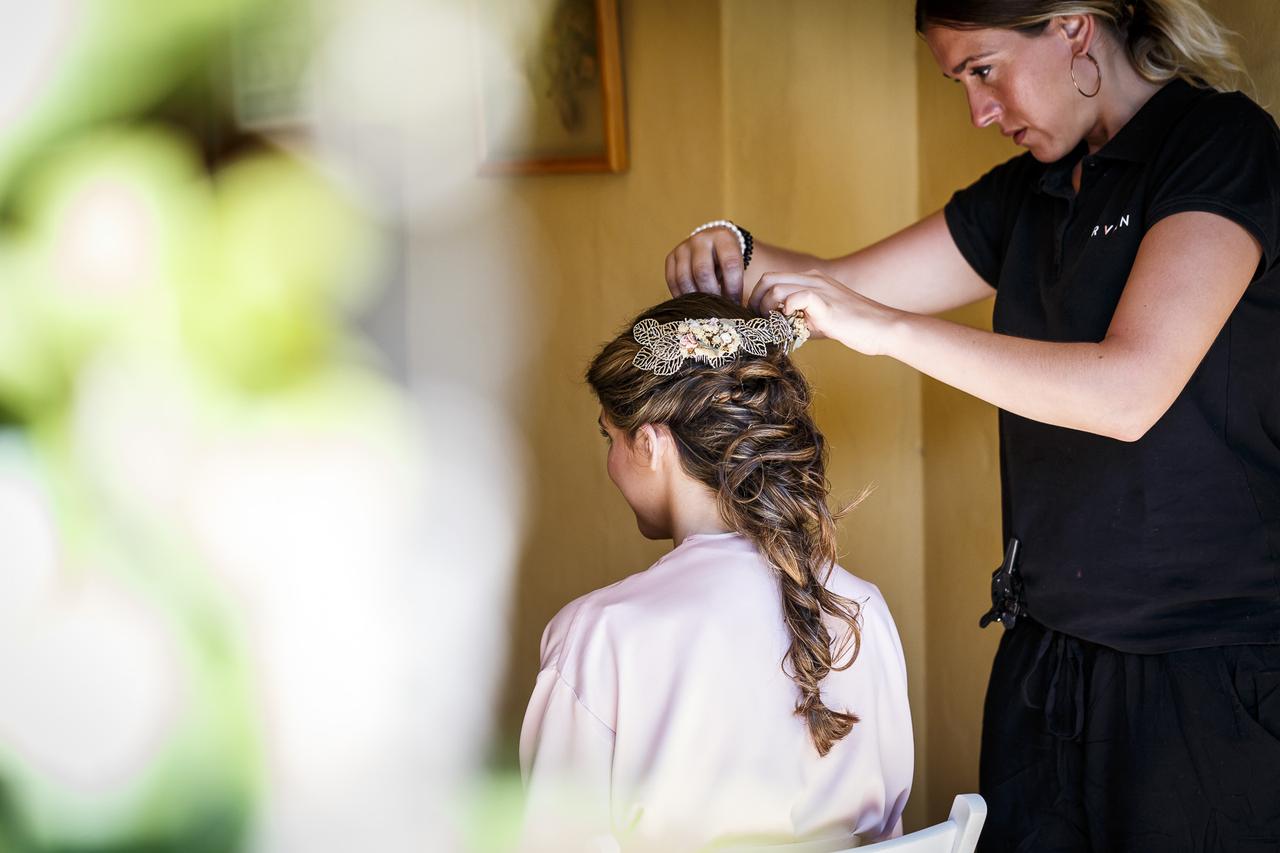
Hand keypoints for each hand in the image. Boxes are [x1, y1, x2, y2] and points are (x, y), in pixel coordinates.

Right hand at [665, 226, 744, 302]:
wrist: (711, 244)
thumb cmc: (727, 258)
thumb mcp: (738, 262)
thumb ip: (736, 281)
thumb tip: (733, 309)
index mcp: (723, 237)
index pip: (729, 264)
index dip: (733, 287)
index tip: (735, 303)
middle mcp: (701, 239)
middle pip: (703, 271)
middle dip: (712, 294)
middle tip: (717, 307)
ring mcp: (683, 247)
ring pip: (684, 278)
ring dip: (695, 298)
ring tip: (704, 307)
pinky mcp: (671, 257)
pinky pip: (672, 281)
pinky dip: (681, 296)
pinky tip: (691, 303)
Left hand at [749, 269, 900, 355]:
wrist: (883, 328)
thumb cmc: (853, 328)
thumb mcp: (817, 321)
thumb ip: (797, 319)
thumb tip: (773, 329)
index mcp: (811, 280)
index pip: (771, 279)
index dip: (757, 297)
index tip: (757, 317)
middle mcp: (813, 279)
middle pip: (768, 279)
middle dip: (756, 301)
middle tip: (760, 322)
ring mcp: (820, 289)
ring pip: (777, 287)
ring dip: (768, 308)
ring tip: (775, 325)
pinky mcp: (827, 303)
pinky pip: (798, 298)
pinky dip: (788, 310)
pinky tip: (792, 323)